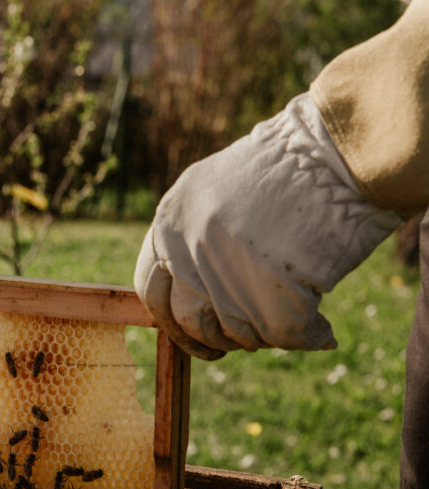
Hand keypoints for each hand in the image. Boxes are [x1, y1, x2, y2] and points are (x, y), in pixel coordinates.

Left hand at [134, 93, 402, 359]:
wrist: (338, 150)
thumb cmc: (287, 167)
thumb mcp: (215, 189)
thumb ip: (193, 239)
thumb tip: (192, 294)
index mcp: (169, 221)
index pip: (151, 290)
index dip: (174, 321)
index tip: (196, 333)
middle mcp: (187, 248)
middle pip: (188, 320)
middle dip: (216, 338)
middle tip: (244, 337)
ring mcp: (225, 271)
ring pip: (233, 332)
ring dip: (261, 336)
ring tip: (290, 323)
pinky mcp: (270, 291)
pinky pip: (282, 336)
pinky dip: (306, 338)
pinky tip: (322, 331)